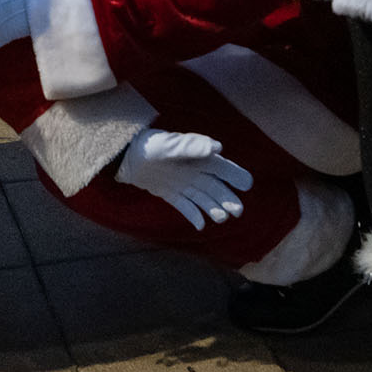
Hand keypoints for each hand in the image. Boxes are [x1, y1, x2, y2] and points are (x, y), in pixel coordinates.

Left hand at [115, 129, 252, 230]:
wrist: (123, 155)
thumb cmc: (149, 145)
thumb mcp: (170, 145)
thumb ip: (193, 146)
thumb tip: (218, 148)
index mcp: (197, 156)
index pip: (221, 167)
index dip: (234, 175)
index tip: (247, 185)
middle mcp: (192, 170)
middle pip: (215, 187)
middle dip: (227, 198)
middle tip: (238, 211)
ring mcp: (181, 183)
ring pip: (203, 198)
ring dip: (213, 208)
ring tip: (222, 219)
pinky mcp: (169, 193)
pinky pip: (185, 206)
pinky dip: (193, 215)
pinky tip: (201, 226)